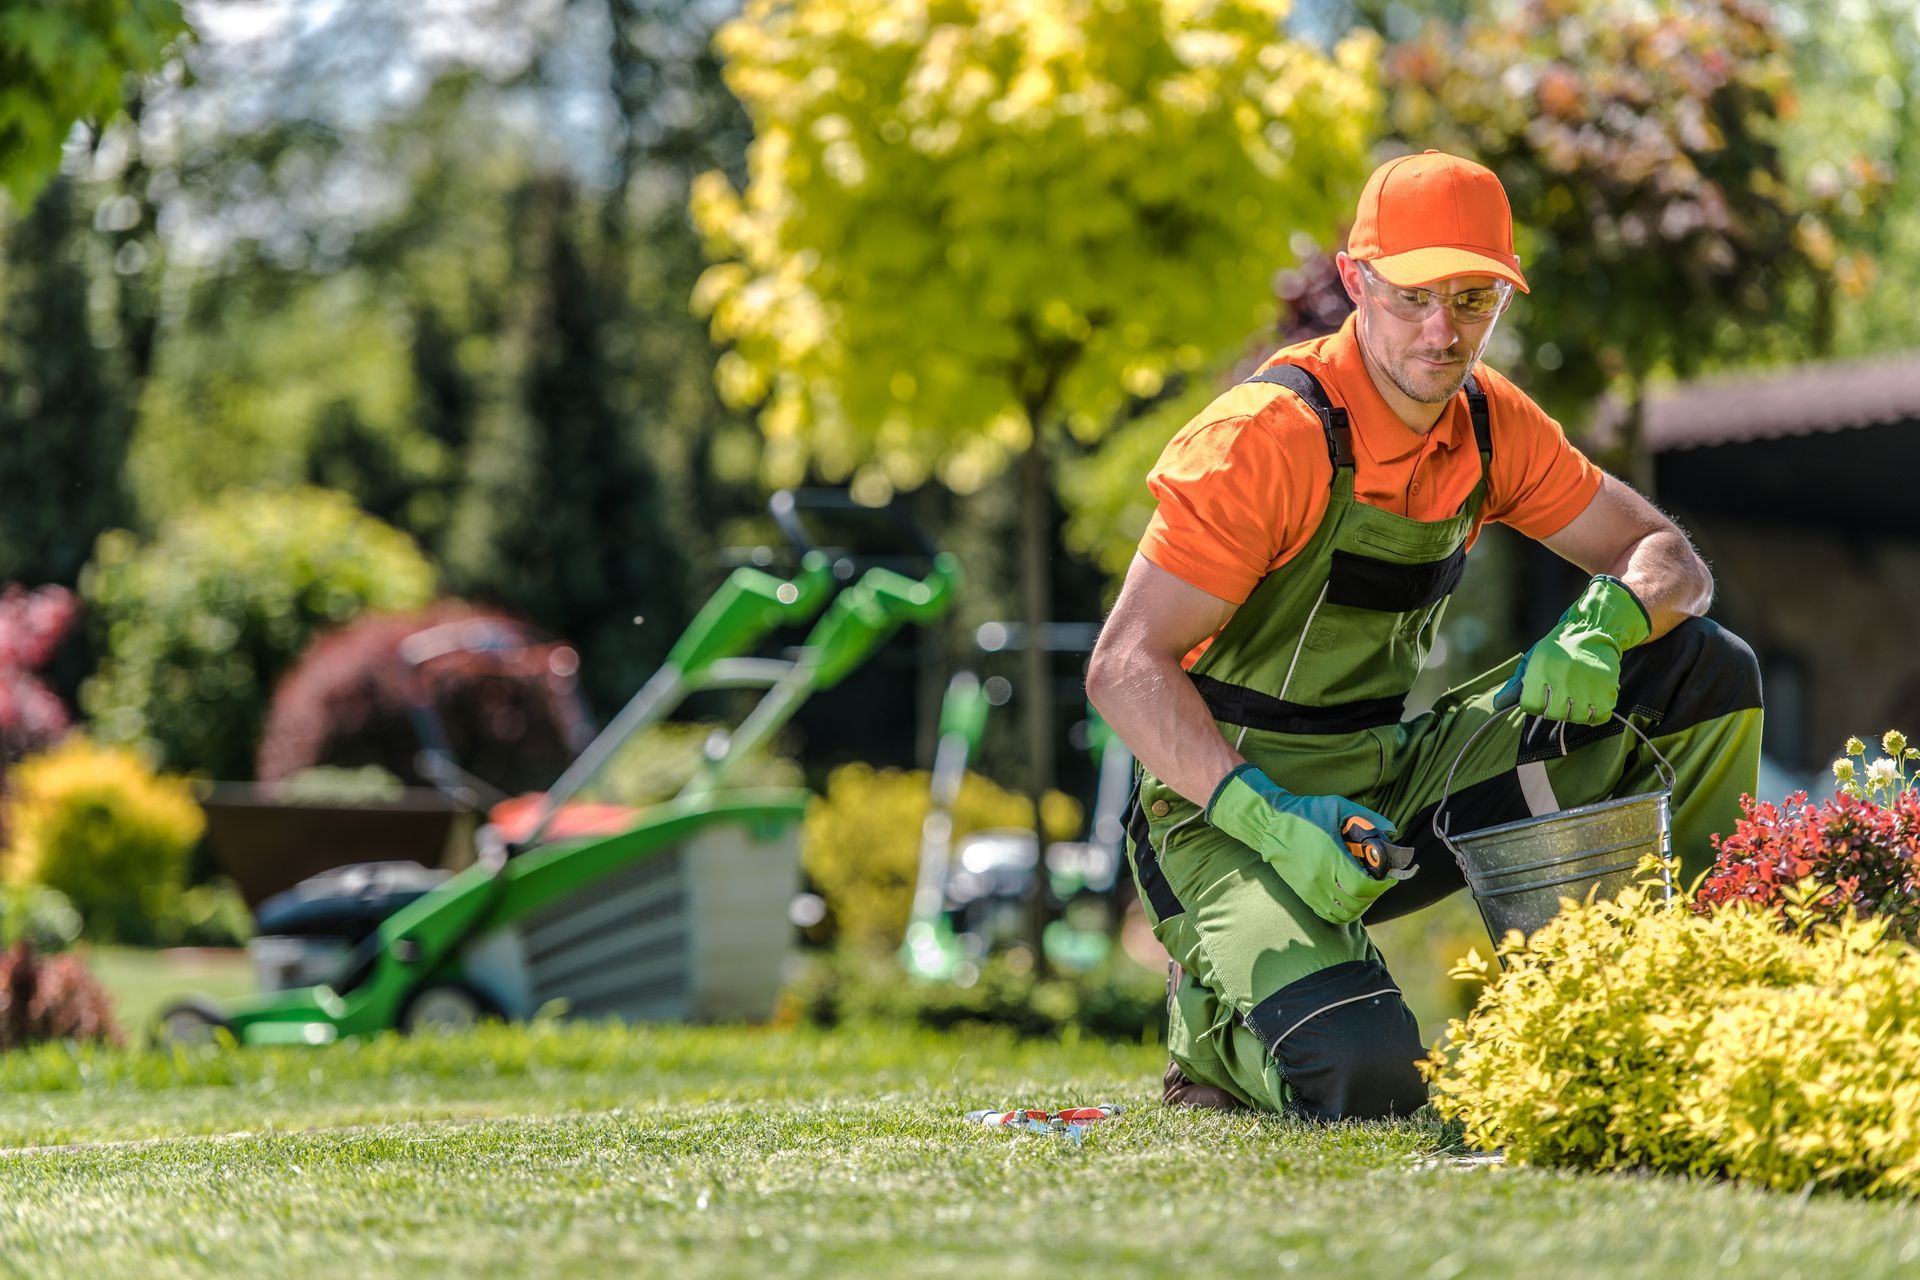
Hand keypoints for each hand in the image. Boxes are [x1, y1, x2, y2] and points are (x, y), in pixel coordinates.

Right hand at [1205, 764, 1401, 924]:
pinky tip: (1348, 899)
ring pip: (1344, 913)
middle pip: (1357, 902)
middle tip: (1380, 882)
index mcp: (1331, 858)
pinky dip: (1343, 912)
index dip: (1381, 885)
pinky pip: (1328, 914)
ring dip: (1360, 906)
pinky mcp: (1303, 894)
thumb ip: (1368, 819)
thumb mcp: (1338, 807)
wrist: (1270, 824)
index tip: (1389, 877)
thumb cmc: (1305, 813)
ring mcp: (1311, 889)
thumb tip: (1391, 831)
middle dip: (1375, 894)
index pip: (1364, 885)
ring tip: (1365, 892)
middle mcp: (1321, 879)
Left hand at [1496, 575, 1651, 723]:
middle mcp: (1563, 676)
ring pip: (1576, 717)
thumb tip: (1498, 705)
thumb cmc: (1558, 648)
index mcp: (1541, 668)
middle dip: (1555, 709)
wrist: (1594, 629)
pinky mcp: (1608, 687)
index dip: (1535, 705)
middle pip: (1553, 714)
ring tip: (1578, 696)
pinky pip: (1598, 716)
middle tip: (1562, 694)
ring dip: (1576, 712)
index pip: (1531, 706)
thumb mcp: (1533, 660)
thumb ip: (1516, 684)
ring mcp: (1587, 683)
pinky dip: (1595, 714)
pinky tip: (1592, 700)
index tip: (1542, 696)